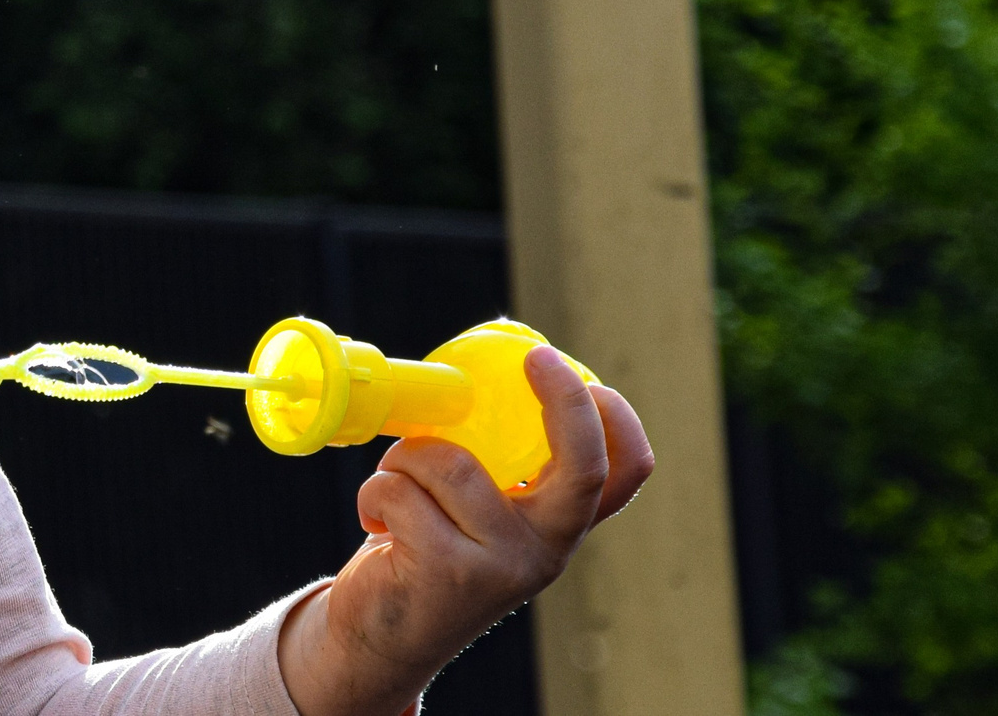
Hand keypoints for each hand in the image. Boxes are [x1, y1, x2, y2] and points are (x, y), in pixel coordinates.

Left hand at [274, 347, 654, 715]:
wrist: (378, 639)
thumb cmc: (422, 548)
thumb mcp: (472, 511)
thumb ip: (483, 462)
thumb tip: (461, 375)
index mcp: (556, 524)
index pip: (622, 474)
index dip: (616, 419)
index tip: (576, 370)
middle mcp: (546, 549)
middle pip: (584, 467)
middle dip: (567, 402)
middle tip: (537, 359)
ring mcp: (504, 565)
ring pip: (450, 462)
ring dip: (405, 457)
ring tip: (395, 485)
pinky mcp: (451, 572)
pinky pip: (401, 490)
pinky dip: (375, 492)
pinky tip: (378, 524)